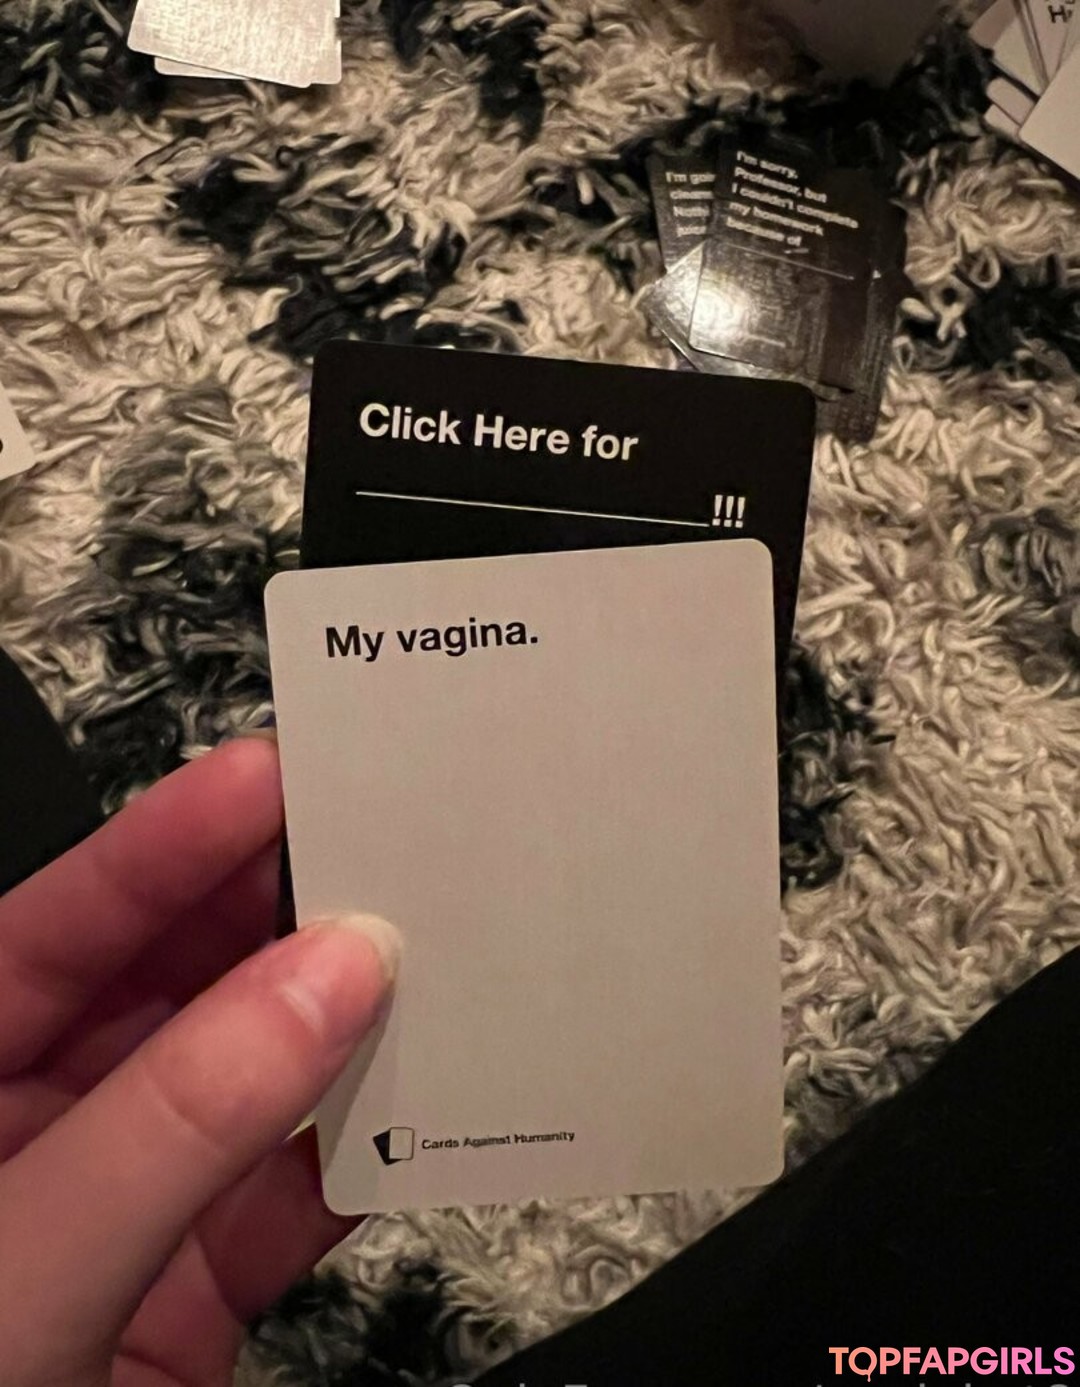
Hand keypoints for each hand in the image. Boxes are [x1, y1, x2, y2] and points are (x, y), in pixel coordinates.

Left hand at [0, 738, 398, 1386]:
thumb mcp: (25, 1260)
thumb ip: (177, 1116)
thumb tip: (330, 975)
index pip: (68, 924)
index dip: (173, 840)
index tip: (278, 775)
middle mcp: (38, 1119)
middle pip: (177, 980)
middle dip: (281, 912)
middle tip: (385, 844)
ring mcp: (127, 1198)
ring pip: (253, 1075)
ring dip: (343, 1020)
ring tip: (433, 948)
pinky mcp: (194, 1284)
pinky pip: (294, 1185)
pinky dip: (366, 1140)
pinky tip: (430, 1094)